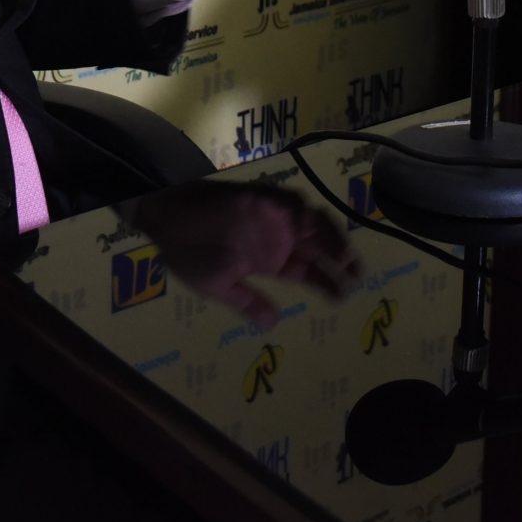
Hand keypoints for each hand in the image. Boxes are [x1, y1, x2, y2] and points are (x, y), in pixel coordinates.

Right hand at [129, 181, 361, 326]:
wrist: (166, 218)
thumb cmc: (189, 252)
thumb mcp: (218, 286)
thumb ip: (247, 302)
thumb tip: (272, 325)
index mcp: (269, 259)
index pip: (308, 271)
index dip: (328, 283)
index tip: (344, 297)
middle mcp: (278, 237)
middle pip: (320, 246)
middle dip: (340, 259)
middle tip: (356, 276)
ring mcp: (273, 216)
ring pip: (314, 223)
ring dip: (331, 236)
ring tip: (343, 257)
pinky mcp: (265, 197)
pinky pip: (293, 202)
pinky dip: (307, 212)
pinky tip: (314, 226)